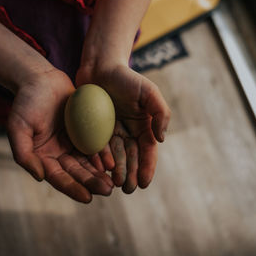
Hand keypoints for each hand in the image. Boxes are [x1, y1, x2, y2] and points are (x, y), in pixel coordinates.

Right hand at [6, 69, 113, 202]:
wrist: (40, 79)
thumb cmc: (26, 102)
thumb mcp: (18, 127)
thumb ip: (24, 153)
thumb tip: (40, 177)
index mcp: (43, 157)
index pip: (59, 178)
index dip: (72, 188)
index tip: (87, 198)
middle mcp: (58, 154)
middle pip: (77, 173)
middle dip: (91, 183)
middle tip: (108, 191)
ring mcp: (72, 143)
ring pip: (88, 163)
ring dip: (100, 174)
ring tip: (114, 182)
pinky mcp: (84, 132)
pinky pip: (95, 146)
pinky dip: (103, 155)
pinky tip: (114, 162)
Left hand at [76, 64, 170, 192]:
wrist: (99, 67)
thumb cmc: (126, 77)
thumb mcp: (149, 92)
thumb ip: (160, 113)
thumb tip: (162, 139)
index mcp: (143, 126)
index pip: (147, 151)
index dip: (147, 167)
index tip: (144, 183)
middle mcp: (127, 132)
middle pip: (131, 157)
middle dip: (131, 174)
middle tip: (128, 189)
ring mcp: (110, 132)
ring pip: (115, 157)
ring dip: (117, 171)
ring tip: (115, 184)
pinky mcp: (93, 131)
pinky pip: (97, 148)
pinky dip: (100, 160)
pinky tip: (99, 171)